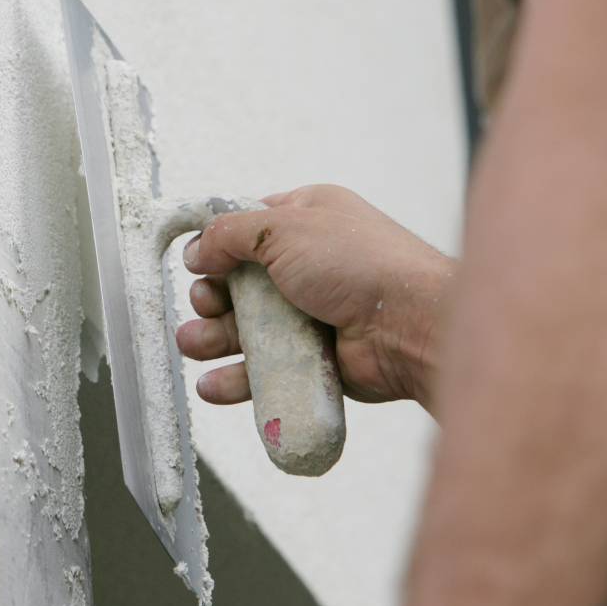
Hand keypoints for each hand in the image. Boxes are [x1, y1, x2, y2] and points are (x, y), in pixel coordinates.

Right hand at [178, 185, 453, 407]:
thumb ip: (230, 233)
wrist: (411, 324)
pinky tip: (213, 384)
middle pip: (240, 285)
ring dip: (214, 339)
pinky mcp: (315, 359)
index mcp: (307, 221)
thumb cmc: (360, 263)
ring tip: (195, 345)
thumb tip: (198, 250)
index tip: (197, 264)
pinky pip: (267, 370)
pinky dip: (237, 378)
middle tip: (206, 307)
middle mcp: (309, 266)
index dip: (217, 248)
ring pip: (248, 330)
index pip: (247, 231)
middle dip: (212, 298)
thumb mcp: (284, 227)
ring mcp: (312, 315)